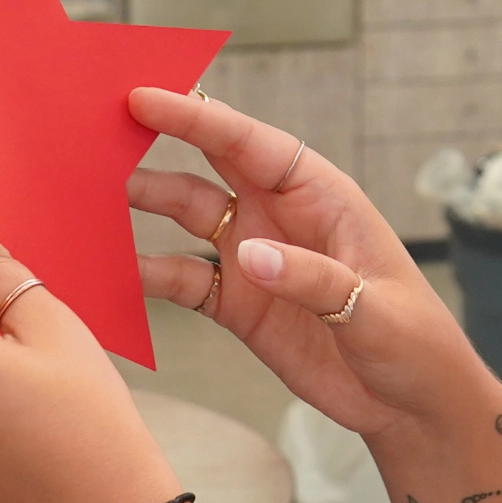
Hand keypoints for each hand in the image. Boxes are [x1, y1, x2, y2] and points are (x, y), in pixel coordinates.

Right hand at [129, 85, 489, 441]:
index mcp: (320, 194)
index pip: (249, 143)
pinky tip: (109, 269)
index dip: (196, 117)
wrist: (409, 404)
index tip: (144, 98)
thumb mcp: (373, 308)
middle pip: (208, 164)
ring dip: (140, 204)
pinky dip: (144, 272)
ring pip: (184, 216)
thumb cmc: (413, 340)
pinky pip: (180, 278)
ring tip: (88, 196)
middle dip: (155, 140)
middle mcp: (278, 215)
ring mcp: (253, 257)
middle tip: (98, 126)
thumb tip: (249, 256)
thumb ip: (313, 279)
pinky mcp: (237, 304)